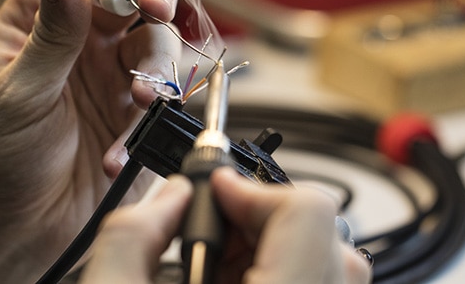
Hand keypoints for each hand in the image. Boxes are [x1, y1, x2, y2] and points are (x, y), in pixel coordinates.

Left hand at [0, 0, 180, 279]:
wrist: (21, 227)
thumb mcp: (18, 92)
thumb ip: (49, 32)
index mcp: (39, 20)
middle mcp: (81, 38)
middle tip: (155, 6)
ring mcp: (113, 72)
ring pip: (157, 38)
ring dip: (156, 63)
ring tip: (138, 97)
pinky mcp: (139, 110)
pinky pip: (165, 96)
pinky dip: (152, 117)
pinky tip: (119, 147)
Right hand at [80, 167, 373, 283]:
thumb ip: (130, 237)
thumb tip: (173, 194)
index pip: (308, 212)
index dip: (251, 189)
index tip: (214, 196)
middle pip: (327, 231)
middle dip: (264, 217)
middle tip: (213, 238)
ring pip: (333, 260)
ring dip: (274, 246)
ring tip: (218, 272)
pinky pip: (321, 283)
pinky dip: (283, 269)